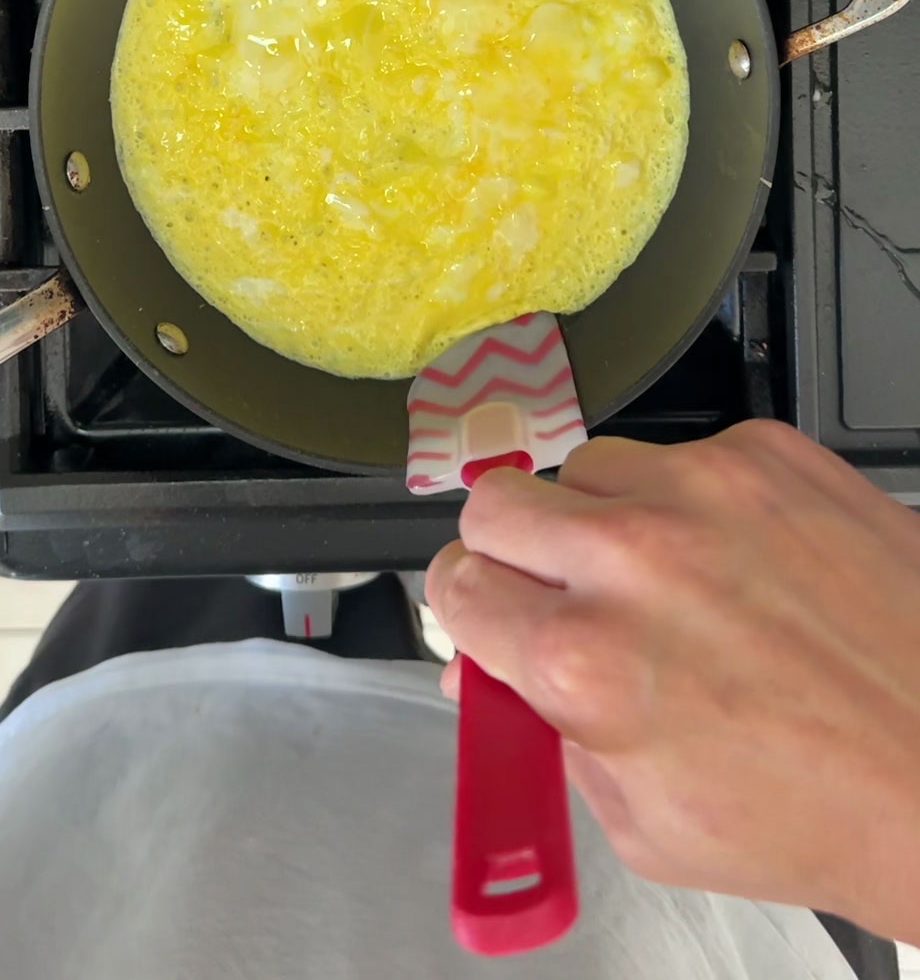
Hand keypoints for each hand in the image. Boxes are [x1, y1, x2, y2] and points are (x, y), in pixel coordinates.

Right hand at [426, 420, 919, 943]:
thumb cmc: (820, 809)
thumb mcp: (643, 822)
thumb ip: (546, 735)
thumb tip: (490, 671)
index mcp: (583, 660)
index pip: (454, 584)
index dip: (470, 608)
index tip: (488, 613)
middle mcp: (632, 557)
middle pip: (496, 500)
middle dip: (512, 551)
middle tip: (555, 587)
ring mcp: (705, 490)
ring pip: (590, 465)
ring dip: (604, 517)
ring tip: (667, 579)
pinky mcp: (769, 453)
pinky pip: (684, 453)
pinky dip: (695, 500)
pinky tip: (738, 559)